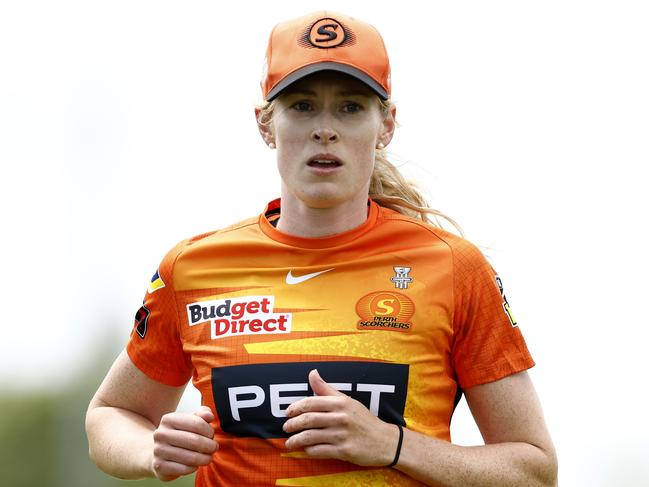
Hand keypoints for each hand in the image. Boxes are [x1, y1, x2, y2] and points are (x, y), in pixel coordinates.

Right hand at [151, 405, 217, 480]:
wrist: (156, 451)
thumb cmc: (179, 434)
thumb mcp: (189, 420)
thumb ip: (202, 414)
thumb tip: (209, 416)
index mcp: (169, 419)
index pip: (197, 424)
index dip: (209, 431)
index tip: (211, 435)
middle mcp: (161, 434)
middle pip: (195, 441)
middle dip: (210, 446)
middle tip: (214, 448)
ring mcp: (158, 450)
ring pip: (190, 457)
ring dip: (204, 458)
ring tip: (208, 457)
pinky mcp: (159, 466)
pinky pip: (184, 469)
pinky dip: (194, 468)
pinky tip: (195, 465)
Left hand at [283, 369, 399, 465]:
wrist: (384, 441)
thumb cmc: (363, 420)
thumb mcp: (347, 401)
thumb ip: (326, 389)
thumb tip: (312, 373)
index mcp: (340, 403)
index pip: (311, 402)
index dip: (295, 407)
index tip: (288, 412)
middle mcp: (341, 417)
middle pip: (308, 419)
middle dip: (293, 424)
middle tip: (286, 427)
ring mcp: (342, 435)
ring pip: (311, 436)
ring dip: (296, 440)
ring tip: (289, 442)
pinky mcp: (344, 451)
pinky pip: (320, 451)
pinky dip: (309, 450)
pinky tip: (305, 449)